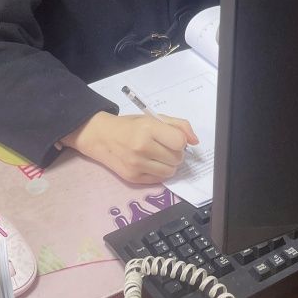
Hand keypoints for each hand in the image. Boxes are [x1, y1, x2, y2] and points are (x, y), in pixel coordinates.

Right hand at [61, 112, 198, 184]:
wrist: (102, 137)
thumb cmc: (130, 126)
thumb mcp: (153, 118)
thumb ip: (178, 125)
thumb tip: (195, 141)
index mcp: (148, 128)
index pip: (179, 141)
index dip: (180, 141)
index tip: (172, 138)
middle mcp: (142, 147)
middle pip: (177, 158)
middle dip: (175, 153)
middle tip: (164, 147)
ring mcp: (136, 164)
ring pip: (170, 171)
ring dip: (169, 164)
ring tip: (158, 156)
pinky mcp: (133, 178)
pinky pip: (159, 179)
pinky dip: (159, 172)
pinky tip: (150, 163)